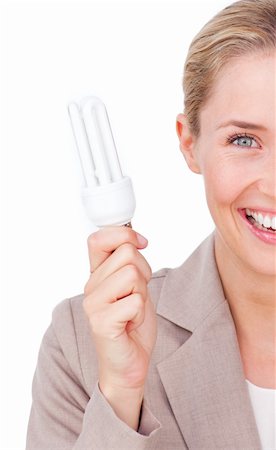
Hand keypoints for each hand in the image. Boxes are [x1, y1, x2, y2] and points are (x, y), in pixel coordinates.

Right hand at [83, 226, 156, 392]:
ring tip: (133, 310)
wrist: (129, 362)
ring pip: (132, 274)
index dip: (124, 233)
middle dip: (144, 272)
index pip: (98, 239)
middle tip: (137, 295)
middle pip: (127, 254)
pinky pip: (135, 301)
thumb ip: (129, 262)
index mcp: (96, 274)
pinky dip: (141, 313)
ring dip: (142, 293)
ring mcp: (93, 304)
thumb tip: (137, 239)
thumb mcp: (133, 285)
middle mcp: (90, 286)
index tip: (142, 244)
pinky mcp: (101, 322)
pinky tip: (131, 324)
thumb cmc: (132, 323)